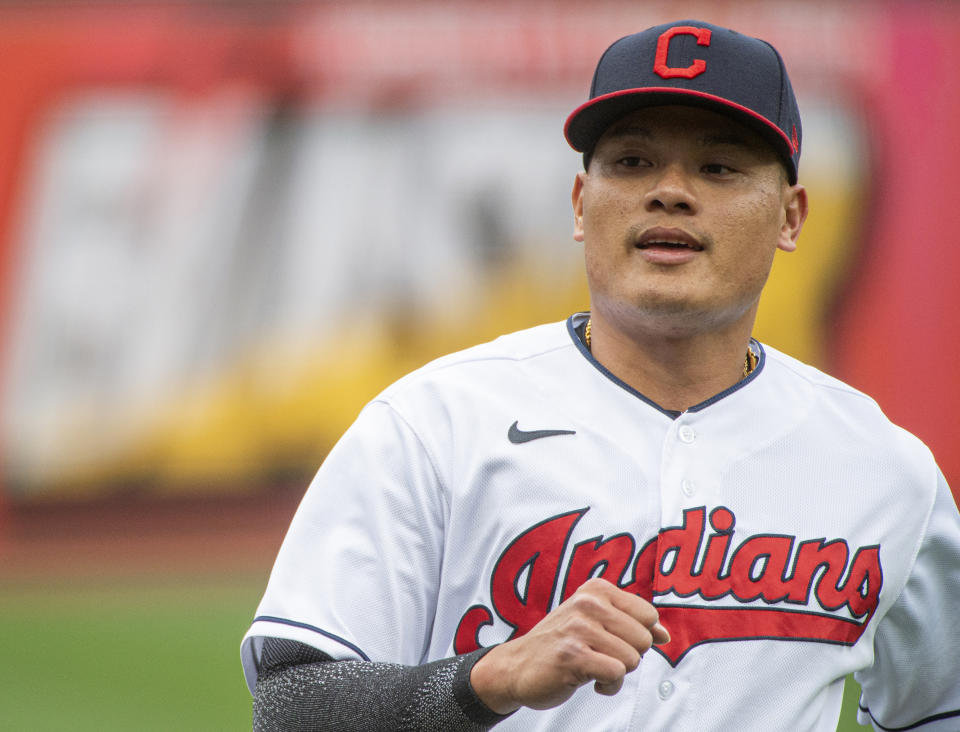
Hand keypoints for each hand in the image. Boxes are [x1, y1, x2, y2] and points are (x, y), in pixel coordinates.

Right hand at [469, 578, 669, 713]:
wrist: (517, 665)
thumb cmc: (562, 644)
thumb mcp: (597, 623)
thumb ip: (632, 623)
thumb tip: (665, 635)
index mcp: (597, 589)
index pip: (649, 614)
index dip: (638, 636)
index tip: (614, 641)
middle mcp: (588, 602)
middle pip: (644, 638)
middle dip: (629, 655)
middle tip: (602, 656)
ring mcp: (579, 627)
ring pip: (632, 659)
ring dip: (617, 673)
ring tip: (594, 668)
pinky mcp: (572, 655)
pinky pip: (616, 674)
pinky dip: (609, 686)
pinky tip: (591, 681)